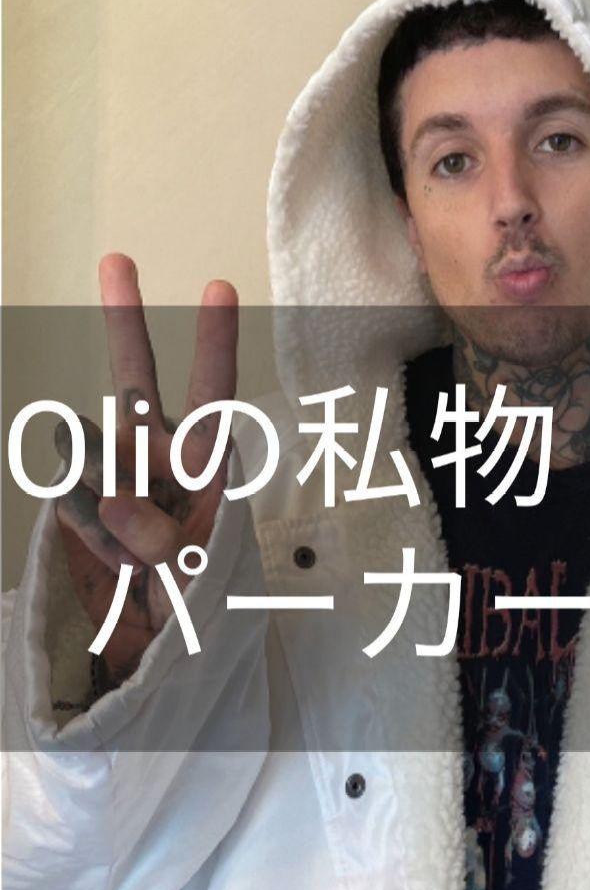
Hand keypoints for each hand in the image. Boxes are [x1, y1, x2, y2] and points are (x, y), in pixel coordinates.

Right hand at [55, 254, 238, 680]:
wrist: (155, 630)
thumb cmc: (198, 590)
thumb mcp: (199, 572)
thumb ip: (166, 537)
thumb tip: (117, 498)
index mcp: (206, 460)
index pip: (213, 395)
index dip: (214, 344)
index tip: (217, 287)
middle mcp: (158, 452)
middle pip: (136, 379)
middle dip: (125, 322)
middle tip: (117, 259)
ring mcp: (113, 471)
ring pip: (91, 451)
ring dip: (112, 512)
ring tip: (142, 561)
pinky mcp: (78, 497)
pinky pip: (74, 505)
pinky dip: (95, 539)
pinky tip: (117, 562)